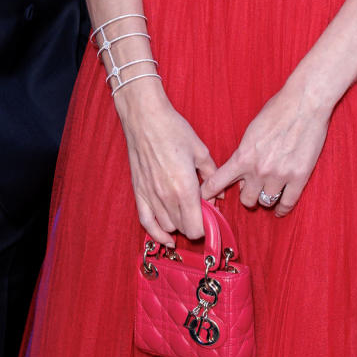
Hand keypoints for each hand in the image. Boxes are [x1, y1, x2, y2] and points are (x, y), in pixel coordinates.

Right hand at [115, 80, 216, 246]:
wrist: (145, 118)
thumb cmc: (173, 130)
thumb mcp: (200, 151)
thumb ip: (211, 176)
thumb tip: (218, 195)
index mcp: (185, 188)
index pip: (196, 227)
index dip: (206, 227)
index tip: (211, 218)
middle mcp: (166, 196)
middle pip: (183, 229)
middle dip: (194, 224)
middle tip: (200, 211)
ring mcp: (150, 196)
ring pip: (167, 226)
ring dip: (178, 225)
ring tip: (185, 213)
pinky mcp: (138, 192)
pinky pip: (146, 222)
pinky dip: (156, 233)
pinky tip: (165, 238)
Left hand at [201, 85, 330, 218]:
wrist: (304, 103)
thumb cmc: (277, 110)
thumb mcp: (251, 131)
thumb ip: (244, 154)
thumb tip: (241, 174)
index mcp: (243, 156)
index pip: (218, 182)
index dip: (209, 193)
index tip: (204, 199)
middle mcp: (259, 170)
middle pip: (246, 199)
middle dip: (246, 195)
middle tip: (250, 189)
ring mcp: (279, 175)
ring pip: (265, 202)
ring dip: (265, 199)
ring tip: (267, 193)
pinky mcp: (299, 177)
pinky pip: (287, 202)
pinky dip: (282, 208)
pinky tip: (280, 209)